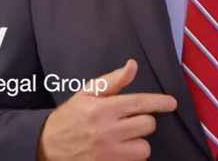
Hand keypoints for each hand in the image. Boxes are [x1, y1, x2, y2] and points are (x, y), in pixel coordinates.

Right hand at [37, 59, 176, 160]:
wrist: (46, 145)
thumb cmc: (70, 117)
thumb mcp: (87, 93)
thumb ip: (113, 81)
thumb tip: (132, 66)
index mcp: (102, 109)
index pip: (140, 103)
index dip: (160, 102)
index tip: (171, 103)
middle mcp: (107, 131)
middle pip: (146, 125)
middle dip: (143, 122)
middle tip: (130, 121)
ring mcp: (108, 153)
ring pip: (144, 148)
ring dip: (138, 143)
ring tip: (123, 138)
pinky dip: (130, 157)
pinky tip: (118, 151)